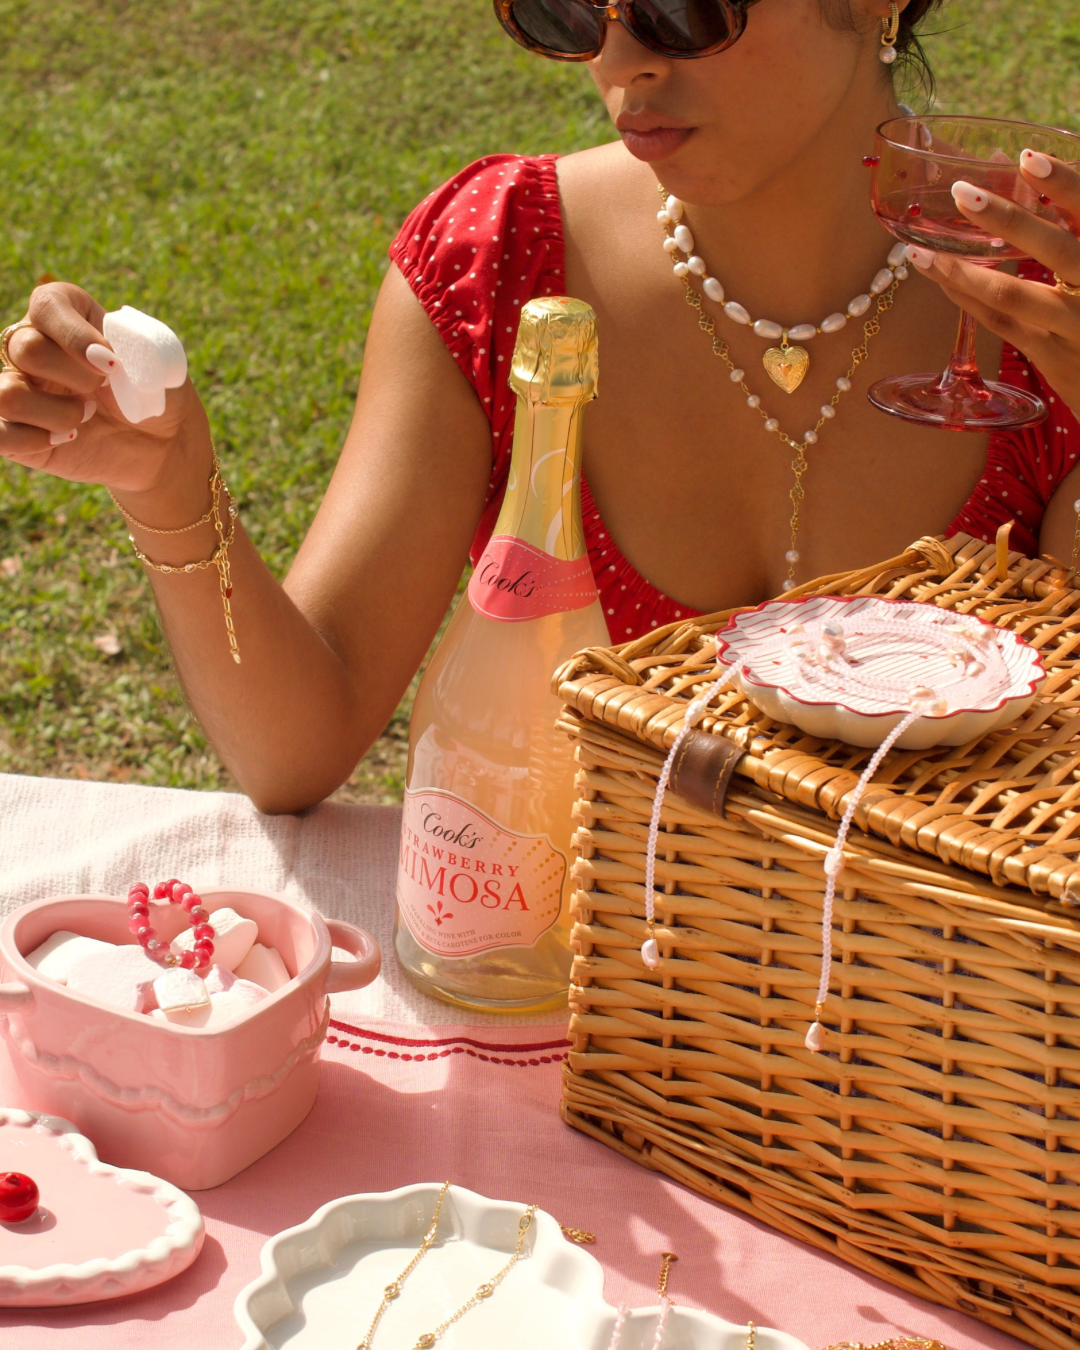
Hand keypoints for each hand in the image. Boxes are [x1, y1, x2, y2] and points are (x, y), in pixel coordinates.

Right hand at [0, 281, 211, 497]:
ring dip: (57, 413)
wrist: (162, 444)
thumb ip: (130, 342)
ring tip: (86, 417)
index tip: (110, 363)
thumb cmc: (155, 394)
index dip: (75, 335)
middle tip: (103, 390)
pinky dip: (33, 441)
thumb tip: (98, 353)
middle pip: (26, 348)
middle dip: (75, 376)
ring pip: (7, 393)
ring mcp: (22, 388)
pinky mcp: (17, 431)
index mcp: (66, 316)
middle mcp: (33, 346)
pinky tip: (67, 439)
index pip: (46, 305)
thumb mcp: (156, 361)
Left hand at [904, 150, 1079, 424]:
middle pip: (1054, 249)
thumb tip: (1033, 168)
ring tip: (921, 250)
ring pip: (1012, 296)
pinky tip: (939, 273)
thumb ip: (1077, 225)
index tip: (1028, 160)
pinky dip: (968, 296)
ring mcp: (1073, 327)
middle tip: (964, 192)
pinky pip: (1001, 323)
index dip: (1067, 184)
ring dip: (963, 271)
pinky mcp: (1052, 356)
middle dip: (1008, 220)